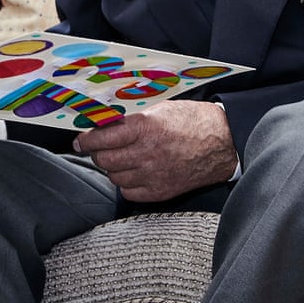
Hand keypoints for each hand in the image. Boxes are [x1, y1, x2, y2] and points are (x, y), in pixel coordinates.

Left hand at [72, 100, 236, 201]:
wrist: (223, 142)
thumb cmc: (192, 121)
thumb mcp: (159, 109)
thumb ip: (131, 118)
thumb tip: (104, 122)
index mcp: (145, 128)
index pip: (102, 138)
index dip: (86, 140)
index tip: (80, 141)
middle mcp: (147, 153)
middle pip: (104, 160)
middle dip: (96, 153)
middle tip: (98, 148)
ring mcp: (154, 174)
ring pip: (114, 177)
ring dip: (112, 168)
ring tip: (119, 159)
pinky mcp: (161, 191)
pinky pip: (129, 192)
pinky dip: (125, 184)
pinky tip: (132, 173)